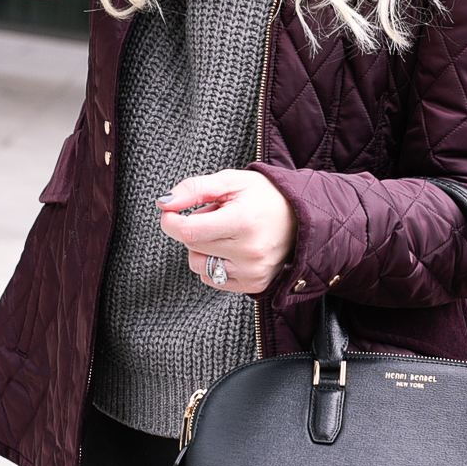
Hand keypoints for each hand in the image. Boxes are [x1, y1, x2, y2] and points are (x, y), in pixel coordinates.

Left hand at [156, 170, 297, 294]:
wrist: (302, 217)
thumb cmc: (266, 195)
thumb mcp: (230, 181)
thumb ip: (194, 189)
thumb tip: (164, 203)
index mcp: (243, 221)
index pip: (189, 231)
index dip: (171, 221)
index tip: (171, 212)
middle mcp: (249, 251)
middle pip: (192, 245)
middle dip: (193, 228)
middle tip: (214, 214)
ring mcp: (252, 271)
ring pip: (199, 264)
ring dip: (202, 247)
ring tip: (225, 232)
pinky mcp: (254, 284)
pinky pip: (212, 278)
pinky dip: (213, 262)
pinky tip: (231, 248)